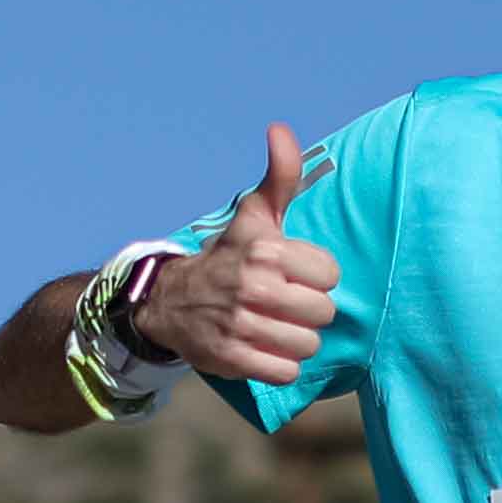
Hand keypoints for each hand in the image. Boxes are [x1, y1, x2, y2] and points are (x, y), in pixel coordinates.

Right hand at [135, 124, 338, 388]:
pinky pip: (285, 372)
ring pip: (307, 345)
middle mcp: (253, 287)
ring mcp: (241, 326)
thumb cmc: (229, 256)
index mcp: (266, 250)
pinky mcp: (232, 360)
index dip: (315, 277)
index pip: (329, 274)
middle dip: (307, 311)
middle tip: (282, 304)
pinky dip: (278, 365)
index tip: (293, 275)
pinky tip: (263, 348)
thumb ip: (280, 176)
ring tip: (273, 326)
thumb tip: (280, 130)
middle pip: (323, 313)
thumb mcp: (254, 215)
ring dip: (294, 340)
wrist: (172, 300)